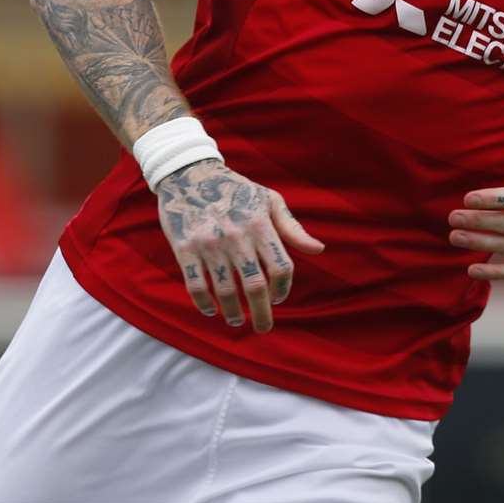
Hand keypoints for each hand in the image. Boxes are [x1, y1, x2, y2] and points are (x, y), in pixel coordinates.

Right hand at [155, 159, 324, 332]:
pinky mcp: (185, 249)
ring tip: (237, 320)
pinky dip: (204, 303)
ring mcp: (210, 244)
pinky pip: (195, 285)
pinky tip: (211, 310)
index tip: (279, 298)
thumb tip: (318, 249)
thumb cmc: (237, 190)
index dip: (283, 289)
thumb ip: (293, 228)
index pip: (281, 267)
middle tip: (263, 328)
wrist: (190, 174)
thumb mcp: (270, 200)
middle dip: (262, 313)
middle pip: (255, 286)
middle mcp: (237, 236)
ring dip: (233, 312)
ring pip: (225, 290)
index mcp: (261, 225)